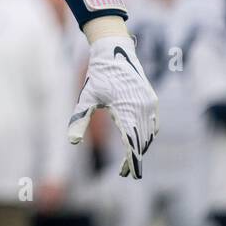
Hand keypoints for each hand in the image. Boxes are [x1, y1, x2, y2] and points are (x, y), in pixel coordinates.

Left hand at [68, 34, 157, 178]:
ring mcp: (149, 103)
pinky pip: (153, 122)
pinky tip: (140, 141)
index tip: (128, 175)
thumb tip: (72, 142)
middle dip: (135, 158)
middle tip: (126, 173)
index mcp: (126, 109)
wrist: (114, 51)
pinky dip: (147, 134)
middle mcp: (142, 107)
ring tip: (131, 160)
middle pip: (142, 140)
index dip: (131, 161)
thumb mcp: (86, 98)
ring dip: (142, 147)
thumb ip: (79, 120)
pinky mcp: (151, 99)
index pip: (131, 142)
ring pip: (148, 133)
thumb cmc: (97, 75)